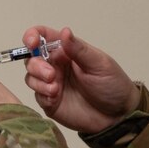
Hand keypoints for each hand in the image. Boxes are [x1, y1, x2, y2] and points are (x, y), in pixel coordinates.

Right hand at [19, 26, 137, 135]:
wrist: (118, 116)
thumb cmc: (113, 85)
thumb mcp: (99, 64)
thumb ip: (79, 49)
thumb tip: (65, 31)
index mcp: (66, 51)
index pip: (43, 36)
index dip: (32, 36)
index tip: (32, 43)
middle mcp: (55, 65)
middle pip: (31, 58)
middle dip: (36, 64)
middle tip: (51, 74)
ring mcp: (51, 83)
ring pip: (30, 77)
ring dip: (38, 81)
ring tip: (55, 89)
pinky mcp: (49, 101)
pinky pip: (36, 95)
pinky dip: (42, 95)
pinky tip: (55, 98)